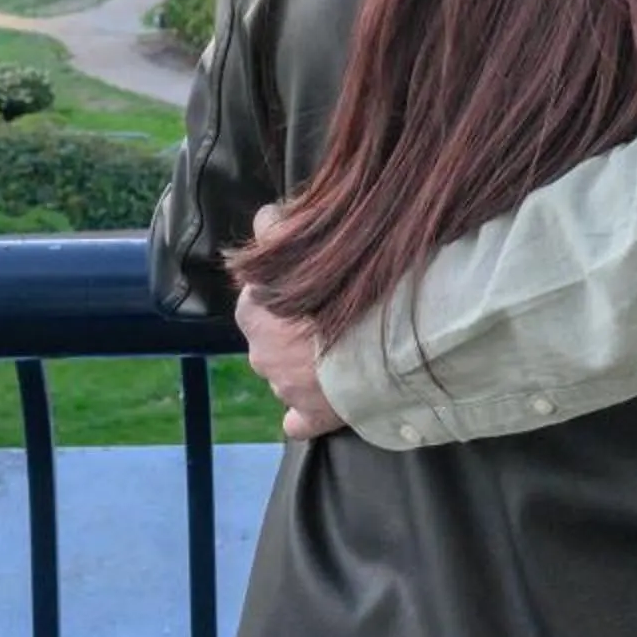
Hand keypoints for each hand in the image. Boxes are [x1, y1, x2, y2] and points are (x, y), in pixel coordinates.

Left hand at [237, 205, 346, 438]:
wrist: (384, 341)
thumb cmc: (344, 287)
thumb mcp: (307, 241)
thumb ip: (277, 227)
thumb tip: (265, 218)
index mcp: (252, 308)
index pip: (257, 287)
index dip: (285, 280)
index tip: (313, 277)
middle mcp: (258, 351)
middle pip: (272, 332)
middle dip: (294, 324)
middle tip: (332, 311)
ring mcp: (283, 388)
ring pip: (286, 371)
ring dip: (306, 361)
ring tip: (343, 346)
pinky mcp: (309, 416)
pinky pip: (299, 418)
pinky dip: (306, 411)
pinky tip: (326, 398)